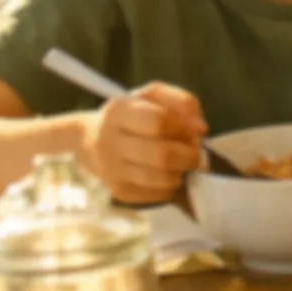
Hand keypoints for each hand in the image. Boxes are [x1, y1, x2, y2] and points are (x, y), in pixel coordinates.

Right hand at [78, 82, 206, 204]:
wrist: (90, 140)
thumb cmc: (133, 114)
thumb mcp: (154, 95)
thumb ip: (182, 102)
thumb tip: (201, 128)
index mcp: (118, 111)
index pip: (159, 122)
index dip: (185, 127)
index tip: (198, 130)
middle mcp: (109, 142)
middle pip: (162, 156)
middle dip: (191, 156)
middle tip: (197, 153)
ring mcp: (112, 171)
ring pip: (162, 179)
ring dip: (183, 172)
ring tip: (185, 163)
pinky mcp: (119, 192)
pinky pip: (158, 194)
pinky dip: (173, 186)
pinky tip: (171, 174)